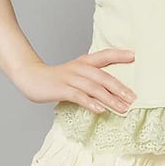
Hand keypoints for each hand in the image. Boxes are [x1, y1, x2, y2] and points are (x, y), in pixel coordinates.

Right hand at [11, 47, 136, 114]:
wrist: (30, 77)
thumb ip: (92, 80)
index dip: (119, 55)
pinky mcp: (62, 89)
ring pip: (94, 88)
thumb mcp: (76, 74)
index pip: (104, 55)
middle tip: (134, 98)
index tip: (134, 56)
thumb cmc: (56, 79)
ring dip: (110, 99)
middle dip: (120, 88)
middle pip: (104, 77)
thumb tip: (114, 92)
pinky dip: (90, 103)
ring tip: (123, 108)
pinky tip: (100, 110)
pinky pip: (79, 96)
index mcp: (84, 62)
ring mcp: (70, 78)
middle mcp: (79, 68)